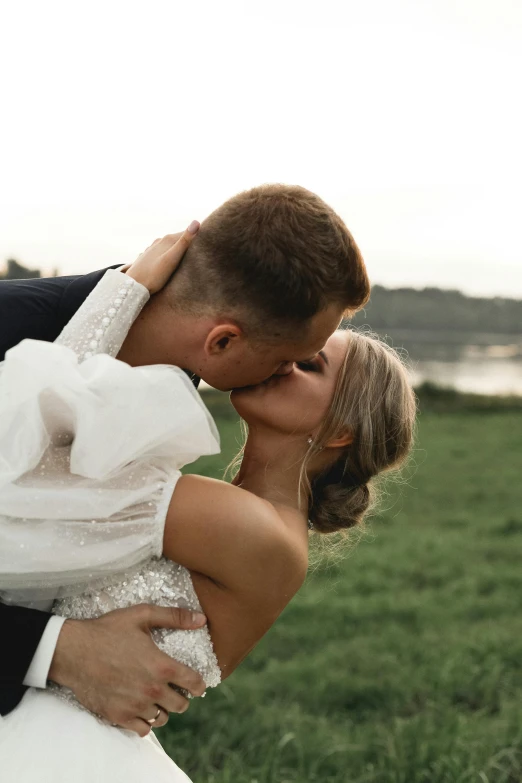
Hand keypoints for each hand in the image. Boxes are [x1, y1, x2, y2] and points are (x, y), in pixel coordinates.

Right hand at [48, 604, 206, 735]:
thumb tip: (201, 619)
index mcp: (162, 666)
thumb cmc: (108, 630)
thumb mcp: (142, 615)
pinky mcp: (118, 716)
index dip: (199, 684)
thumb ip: (174, 616)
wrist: (73, 651)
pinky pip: (142, 729)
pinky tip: (140, 708)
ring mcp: (135, 706)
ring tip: (156, 698)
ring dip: (163, 709)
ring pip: (162, 719)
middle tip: (173, 688)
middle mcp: (152, 690)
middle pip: (181, 705)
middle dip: (181, 697)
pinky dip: (144, 721)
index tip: (196, 683)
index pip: (194, 684)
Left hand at [124, 221, 199, 293]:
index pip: (187, 233)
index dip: (198, 236)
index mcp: (167, 240)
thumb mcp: (172, 259)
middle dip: (188, 243)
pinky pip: (162, 253)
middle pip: (178, 239)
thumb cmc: (155, 275)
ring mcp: (152, 249)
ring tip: (186, 256)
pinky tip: (170, 261)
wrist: (134, 286)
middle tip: (200, 250)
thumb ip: (184, 241)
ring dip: (178, 249)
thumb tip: (196, 222)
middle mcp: (159, 241)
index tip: (208, 241)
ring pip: (169, 246)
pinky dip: (169, 255)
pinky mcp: (148, 258)